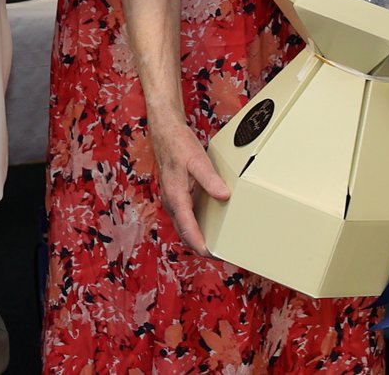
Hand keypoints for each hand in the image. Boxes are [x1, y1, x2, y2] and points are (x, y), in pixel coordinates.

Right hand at [149, 116, 229, 255]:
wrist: (165, 132)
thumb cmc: (179, 145)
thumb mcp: (197, 160)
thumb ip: (210, 179)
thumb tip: (224, 196)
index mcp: (176, 198)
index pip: (188, 232)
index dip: (202, 247)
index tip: (215, 256)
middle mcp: (172, 203)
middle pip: (186, 234)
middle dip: (202, 247)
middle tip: (222, 254)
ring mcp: (173, 200)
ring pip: (185, 226)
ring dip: (199, 237)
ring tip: (218, 242)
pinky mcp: (176, 195)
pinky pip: (186, 217)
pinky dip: (196, 225)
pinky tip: (210, 222)